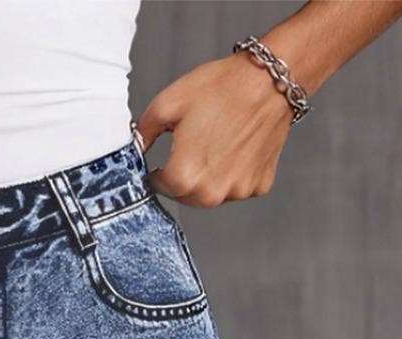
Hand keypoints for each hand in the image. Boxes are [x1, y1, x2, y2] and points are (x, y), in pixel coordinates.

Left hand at [137, 54, 293, 207]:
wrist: (269, 81)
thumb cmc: (221, 88)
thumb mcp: (168, 103)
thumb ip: (143, 133)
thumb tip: (132, 149)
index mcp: (182, 178)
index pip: (157, 185)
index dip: (158, 168)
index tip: (165, 154)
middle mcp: (209, 194)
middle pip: (184, 194)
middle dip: (183, 174)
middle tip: (194, 142)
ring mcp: (236, 193)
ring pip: (210, 192)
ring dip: (208, 176)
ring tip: (217, 140)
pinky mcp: (257, 187)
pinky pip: (236, 186)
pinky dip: (233, 172)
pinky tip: (237, 146)